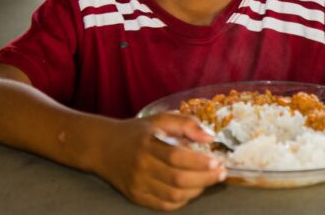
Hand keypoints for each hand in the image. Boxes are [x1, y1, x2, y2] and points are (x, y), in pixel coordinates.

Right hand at [96, 112, 226, 210]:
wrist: (103, 147)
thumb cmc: (137, 132)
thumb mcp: (159, 120)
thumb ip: (186, 124)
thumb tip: (210, 136)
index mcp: (147, 144)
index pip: (176, 156)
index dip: (199, 161)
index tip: (217, 161)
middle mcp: (141, 166)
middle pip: (177, 179)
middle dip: (205, 178)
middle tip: (221, 173)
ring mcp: (138, 184)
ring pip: (173, 195)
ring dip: (196, 190)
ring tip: (208, 180)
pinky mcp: (136, 197)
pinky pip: (164, 205)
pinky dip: (182, 200)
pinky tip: (191, 189)